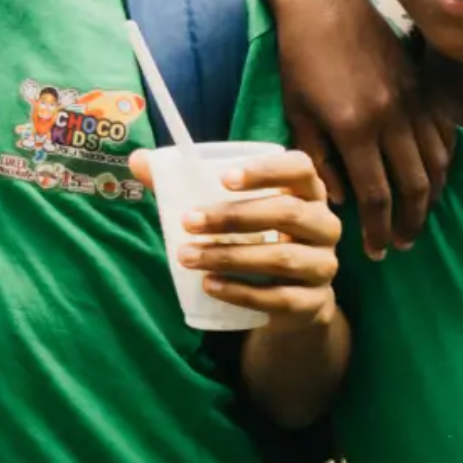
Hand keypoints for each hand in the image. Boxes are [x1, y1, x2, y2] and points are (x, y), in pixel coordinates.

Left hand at [136, 149, 342, 330]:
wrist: (288, 302)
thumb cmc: (256, 239)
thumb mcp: (232, 210)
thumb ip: (186, 184)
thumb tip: (138, 160)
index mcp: (307, 192)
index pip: (301, 168)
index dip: (266, 170)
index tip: (223, 178)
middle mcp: (324, 225)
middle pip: (288, 213)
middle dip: (234, 216)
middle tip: (189, 221)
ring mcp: (324, 265)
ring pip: (282, 258)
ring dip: (230, 256)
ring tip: (188, 256)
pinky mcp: (314, 303)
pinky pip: (281, 298)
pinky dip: (242, 292)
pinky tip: (210, 286)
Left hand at [262, 0, 448, 259]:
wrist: (325, 1)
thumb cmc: (300, 58)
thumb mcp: (297, 113)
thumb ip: (318, 160)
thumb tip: (339, 201)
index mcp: (355, 129)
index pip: (376, 197)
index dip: (379, 231)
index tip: (376, 252)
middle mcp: (392, 118)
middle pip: (414, 187)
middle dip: (410, 224)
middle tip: (401, 245)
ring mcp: (413, 99)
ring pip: (437, 163)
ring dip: (432, 198)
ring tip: (419, 218)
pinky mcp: (424, 85)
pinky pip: (446, 132)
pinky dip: (446, 161)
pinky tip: (436, 177)